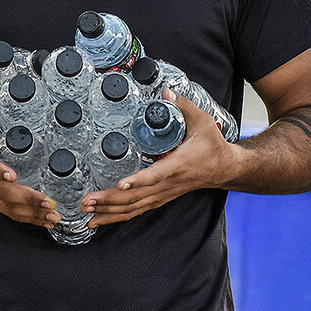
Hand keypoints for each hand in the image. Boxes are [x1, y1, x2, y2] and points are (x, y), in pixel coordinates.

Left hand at [83, 90, 236, 225]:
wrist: (224, 168)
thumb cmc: (212, 146)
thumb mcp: (203, 122)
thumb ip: (183, 106)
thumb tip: (166, 91)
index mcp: (178, 165)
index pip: (156, 175)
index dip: (138, 180)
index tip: (121, 184)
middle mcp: (168, 184)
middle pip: (136, 197)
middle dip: (110, 200)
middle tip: (87, 201)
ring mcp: (163, 193)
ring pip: (134, 207)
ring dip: (109, 212)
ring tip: (87, 213)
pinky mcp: (160, 198)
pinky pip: (136, 210)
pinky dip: (117, 216)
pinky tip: (100, 219)